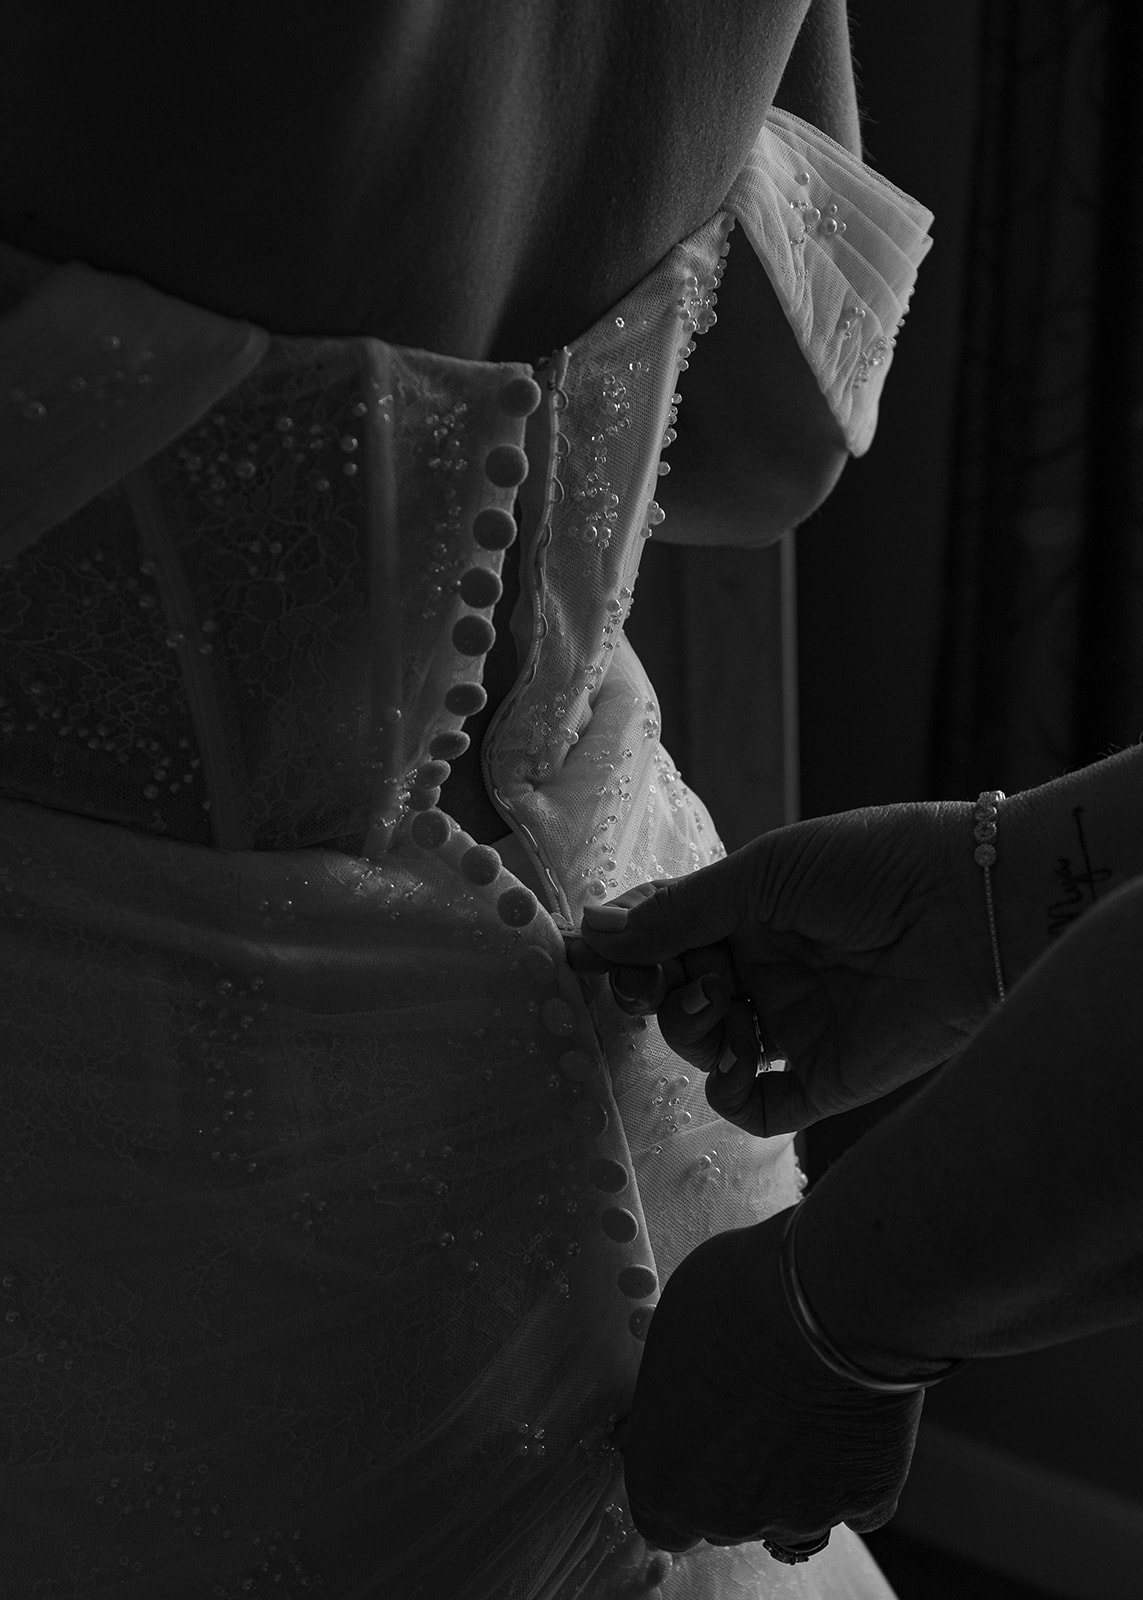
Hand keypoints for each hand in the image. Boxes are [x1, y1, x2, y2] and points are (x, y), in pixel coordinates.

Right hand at [568, 802, 994, 1134]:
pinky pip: (756, 1108)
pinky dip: (730, 1094)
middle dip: (651, 989)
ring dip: (689, 1031)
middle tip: (646, 985)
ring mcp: (794, 1025)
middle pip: (677, 993)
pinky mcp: (825, 1078)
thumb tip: (595, 930)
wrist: (971, 909)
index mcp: (752, 910)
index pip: (668, 931)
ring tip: (712, 1006)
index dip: (625, 944)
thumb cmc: (872, 866)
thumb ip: (679, 912)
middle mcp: (768, 969)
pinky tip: (738, 1064)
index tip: (582, 953)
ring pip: (706, 1047)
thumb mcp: (763, 874)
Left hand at [621, 1208, 921, 1551]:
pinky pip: (854, 1500)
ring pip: (792, 1513)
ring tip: (803, 1401)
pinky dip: (850, 1471)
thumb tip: (678, 1401)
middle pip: (725, 1516)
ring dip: (792, 1474)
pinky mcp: (866, 1499)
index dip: (677, 1480)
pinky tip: (847, 1418)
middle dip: (734, 1472)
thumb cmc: (737, 1302)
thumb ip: (670, 1396)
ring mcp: (801, 1516)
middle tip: (751, 1405)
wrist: (833, 1302)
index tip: (691, 1440)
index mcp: (664, 1481)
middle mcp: (728, 1518)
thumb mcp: (670, 1336)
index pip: (659, 1518)